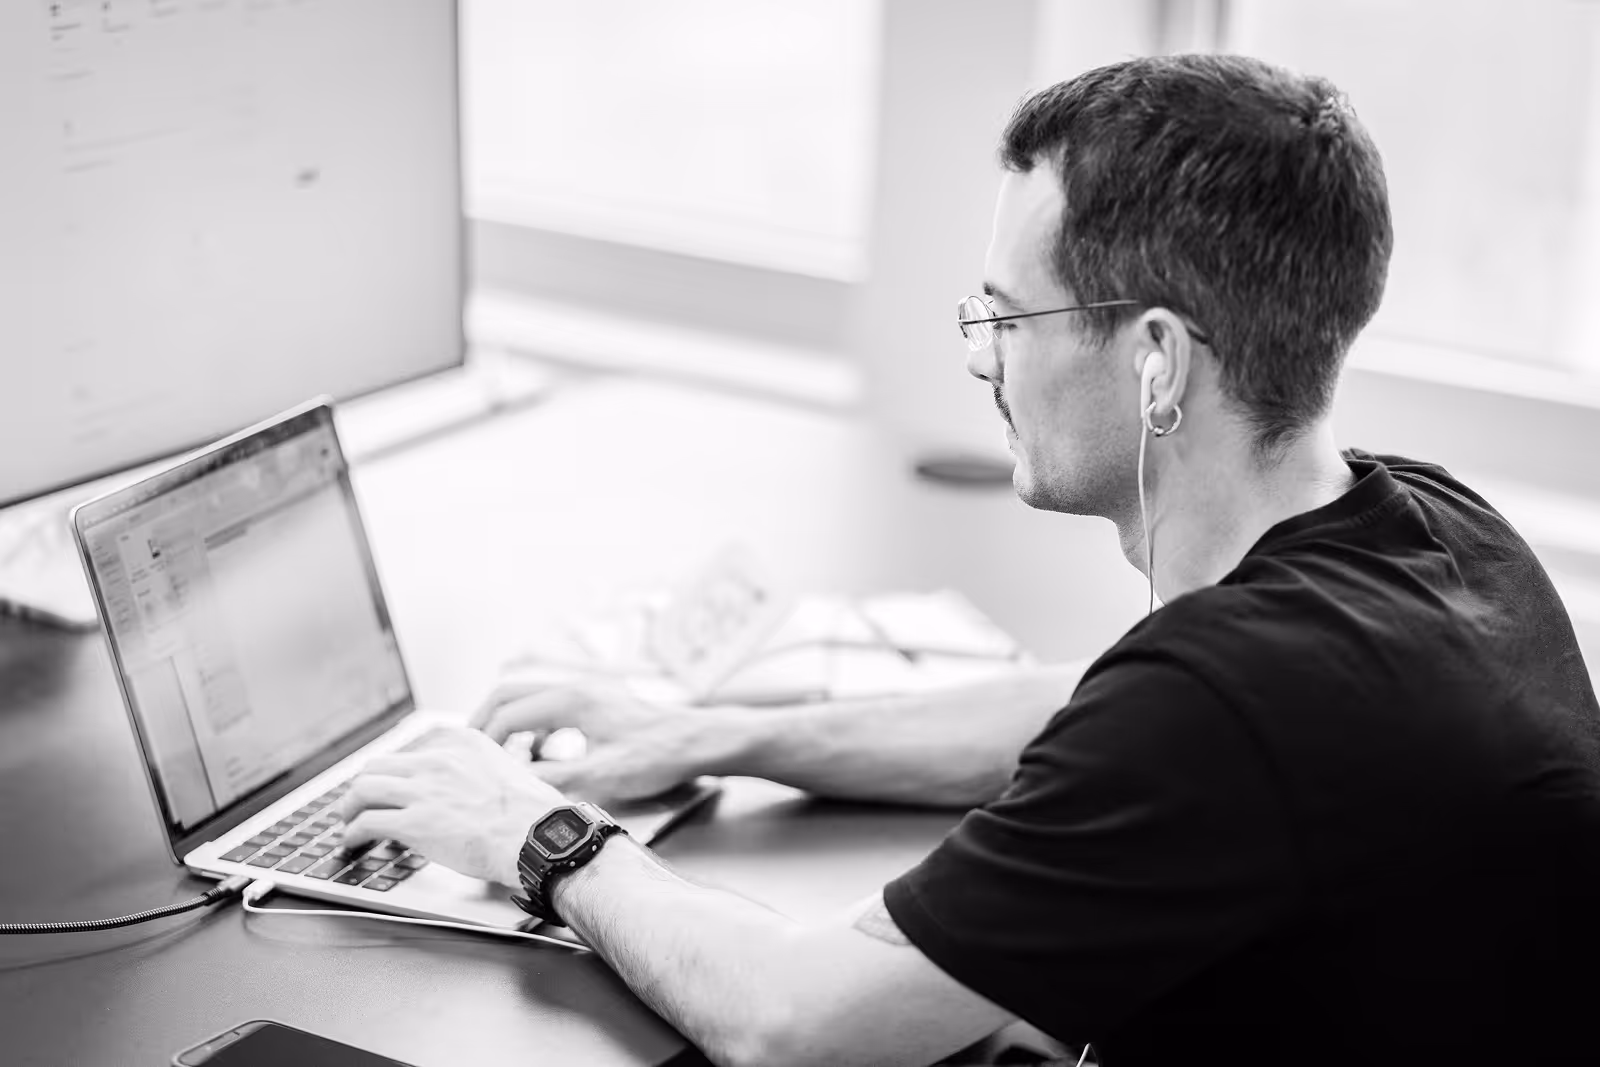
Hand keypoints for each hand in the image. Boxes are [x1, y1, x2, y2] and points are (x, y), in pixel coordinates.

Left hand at [338, 727, 564, 887]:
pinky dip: (352, 833)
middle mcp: (438, 760)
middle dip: (364, 787)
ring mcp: (423, 790)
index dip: (393, 773)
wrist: (538, 837)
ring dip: (349, 808)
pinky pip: (366, 823)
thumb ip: (477, 773)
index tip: (389, 786)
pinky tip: (352, 842)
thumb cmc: (533, 814)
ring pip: (362, 789)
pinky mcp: (414, 823)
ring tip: (347, 822)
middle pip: (378, 765)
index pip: (410, 751)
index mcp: (461, 743)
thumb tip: (462, 793)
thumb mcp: (506, 772)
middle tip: (358, 803)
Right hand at [469, 678, 730, 803]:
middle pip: (512, 693)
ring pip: (531, 697)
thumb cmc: (658, 756)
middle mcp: (577, 687)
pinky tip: (540, 753)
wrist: (700, 742)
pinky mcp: (600, 703)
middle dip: (486, 721)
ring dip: (511, 723)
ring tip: (500, 755)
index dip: (485, 740)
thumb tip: (512, 787)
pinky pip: (552, 707)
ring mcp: (590, 692)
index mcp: (572, 699)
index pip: (508, 712)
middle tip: (471, 751)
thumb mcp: (600, 776)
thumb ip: (552, 780)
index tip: (474, 765)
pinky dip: (535, 726)